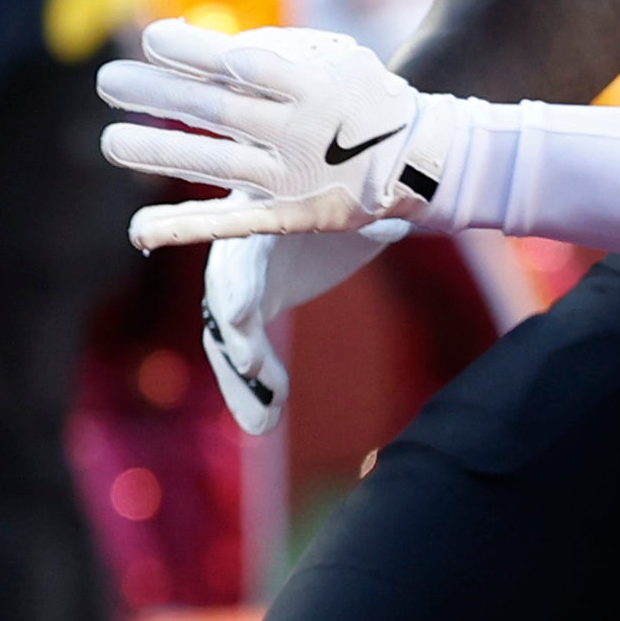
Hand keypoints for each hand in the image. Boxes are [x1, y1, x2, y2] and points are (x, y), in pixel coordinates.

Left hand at [100, 22, 495, 248]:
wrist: (422, 160)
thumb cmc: (367, 97)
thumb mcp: (338, 56)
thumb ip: (279, 50)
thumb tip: (215, 52)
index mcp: (314, 88)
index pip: (245, 66)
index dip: (196, 51)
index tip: (152, 38)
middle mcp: (300, 134)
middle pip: (218, 111)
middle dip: (159, 94)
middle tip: (107, 80)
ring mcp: (290, 179)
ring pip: (214, 165)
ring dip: (158, 153)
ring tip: (110, 141)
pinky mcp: (287, 218)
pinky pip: (228, 224)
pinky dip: (183, 227)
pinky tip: (139, 229)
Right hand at [198, 224, 396, 434]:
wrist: (339, 208)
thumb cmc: (353, 197)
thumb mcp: (368, 207)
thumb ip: (375, 219)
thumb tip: (395, 226)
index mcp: (261, 213)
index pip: (243, 247)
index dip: (238, 281)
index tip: (237, 315)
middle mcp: (237, 247)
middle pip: (224, 296)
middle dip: (233, 335)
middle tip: (250, 370)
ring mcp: (237, 282)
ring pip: (225, 337)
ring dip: (239, 381)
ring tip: (263, 423)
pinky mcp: (248, 309)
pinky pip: (241, 353)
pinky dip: (250, 387)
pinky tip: (265, 420)